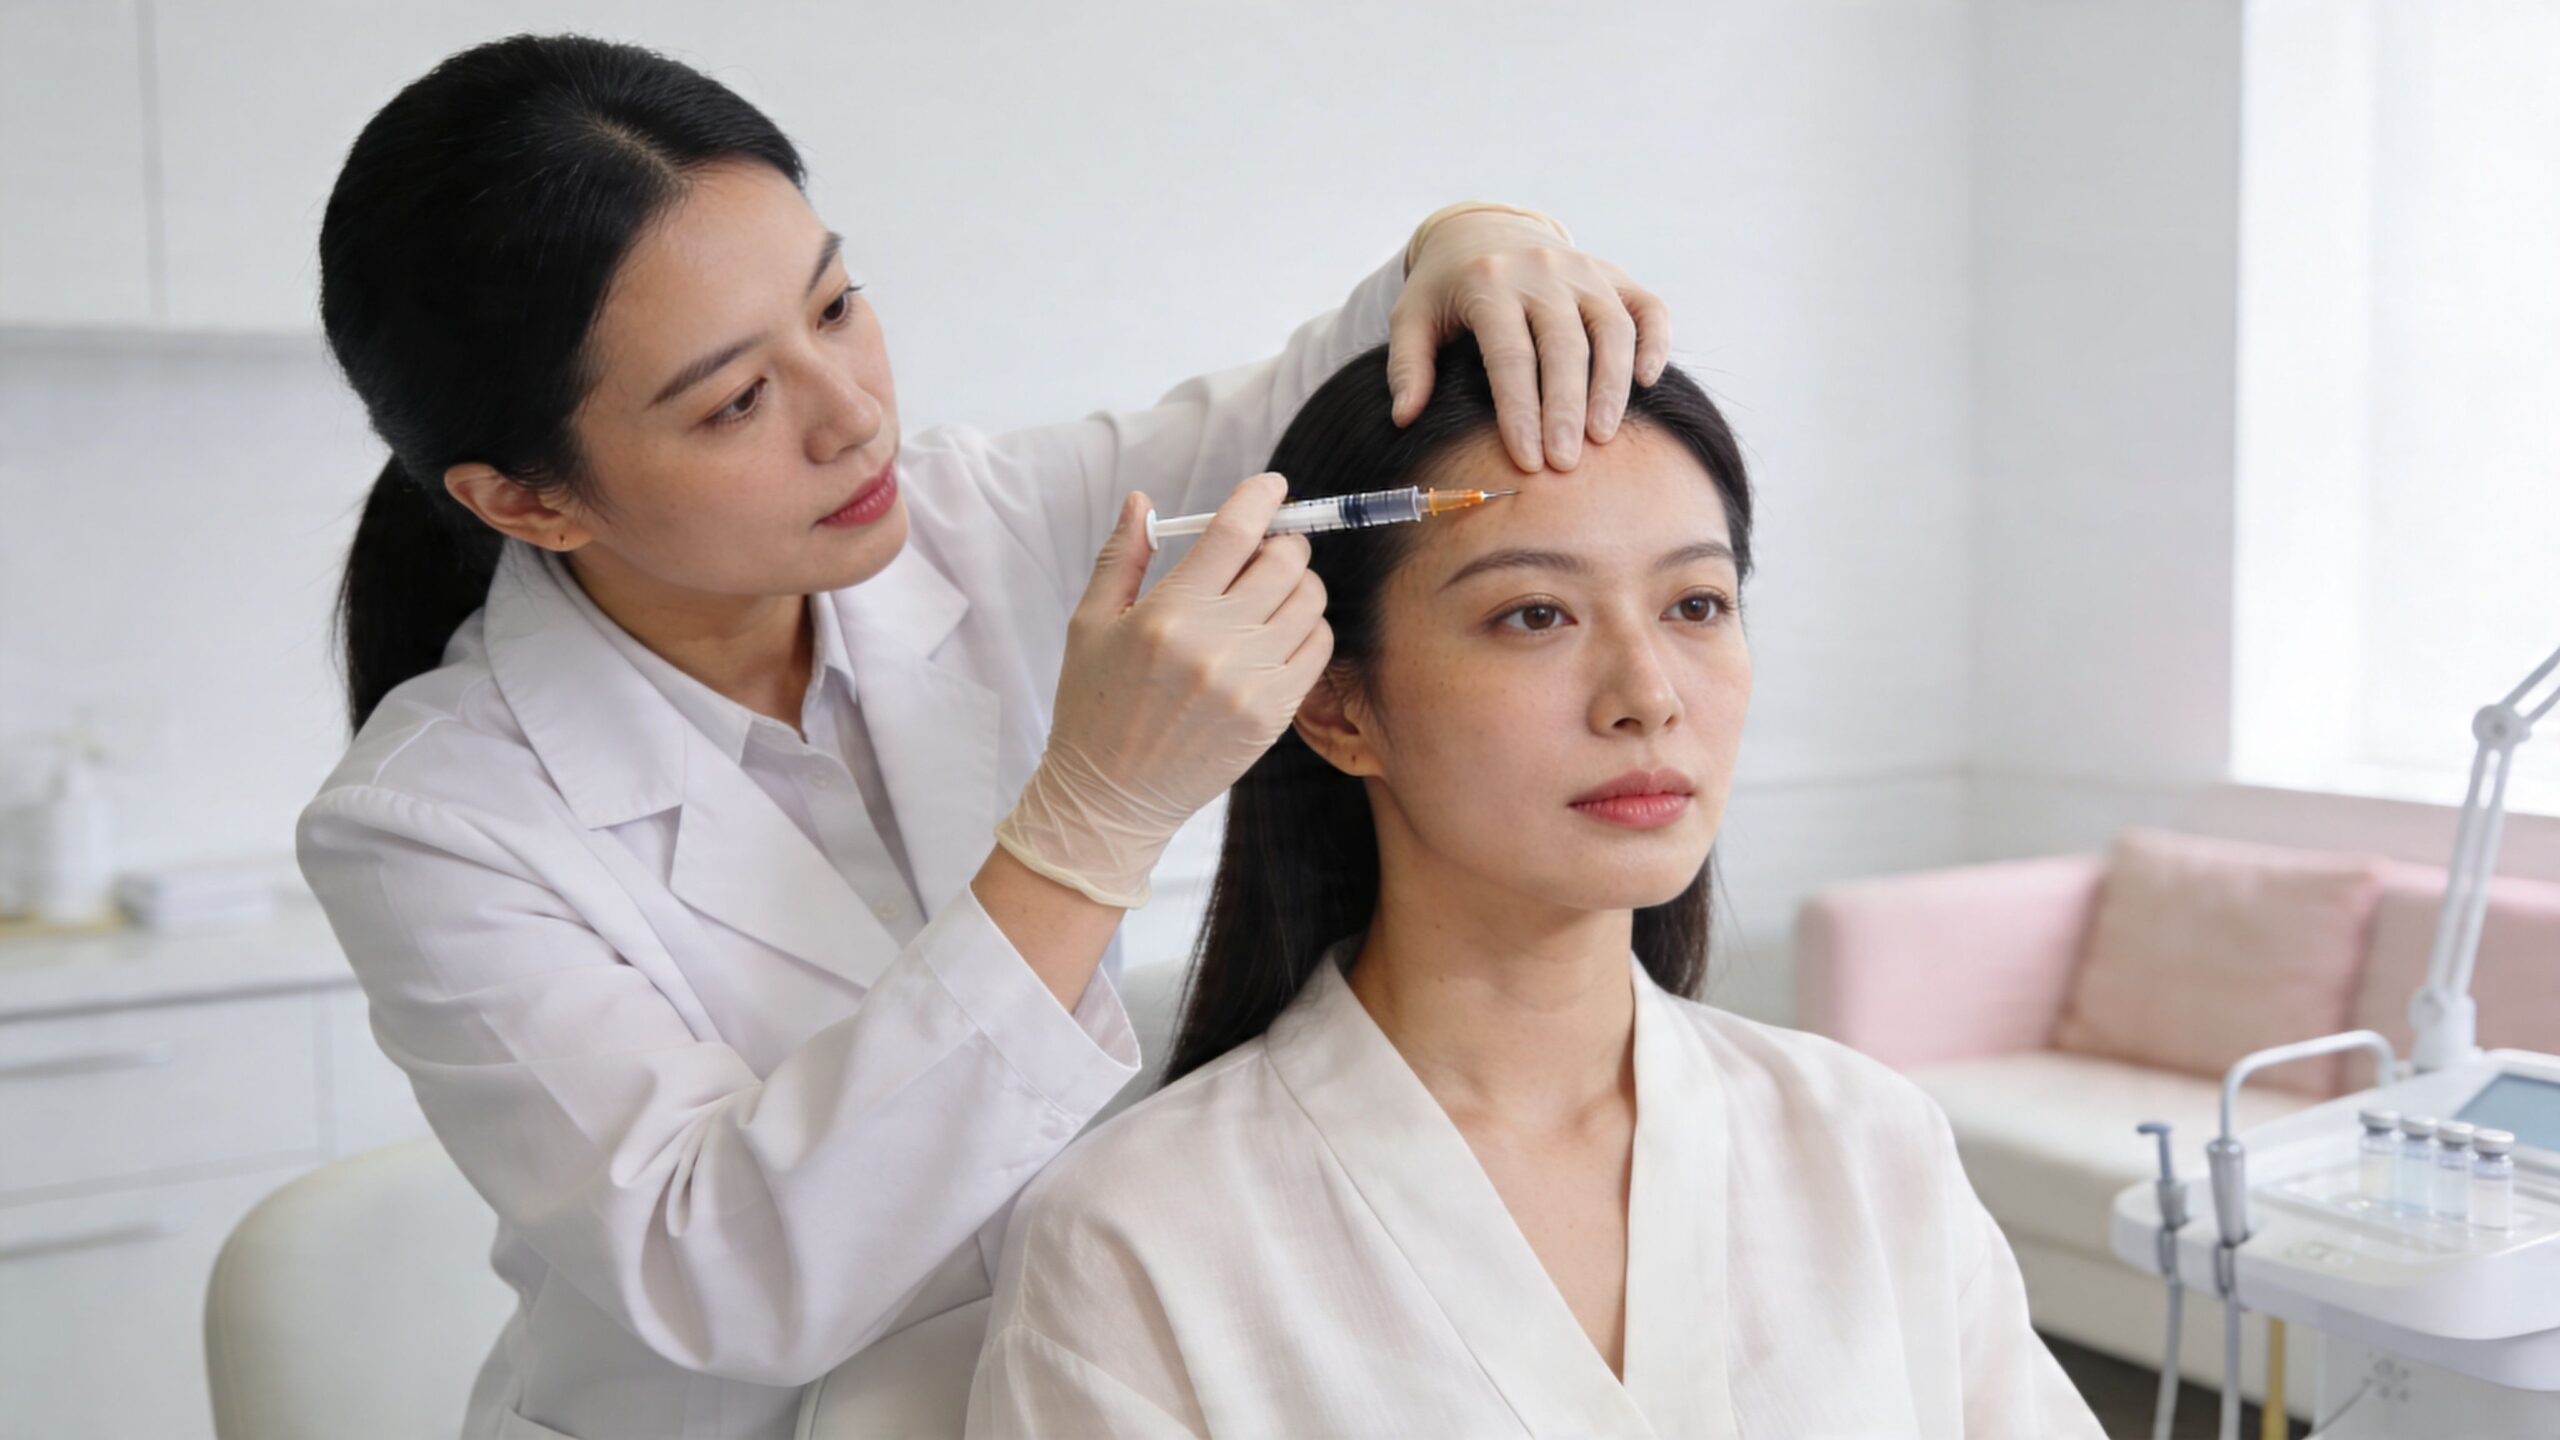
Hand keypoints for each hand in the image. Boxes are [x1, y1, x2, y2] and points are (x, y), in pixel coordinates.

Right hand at [994, 474, 1329, 907]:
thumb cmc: (1094, 706)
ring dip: (1298, 585)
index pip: (1235, 532)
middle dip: (1280, 542)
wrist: (1109, 797)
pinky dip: (1309, 629)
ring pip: (1310, 601)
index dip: (1261, 497)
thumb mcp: (1089, 624)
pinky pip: (1320, 648)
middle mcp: (1216, 644)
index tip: (1271, 487)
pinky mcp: (1273, 715)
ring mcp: (1251, 682)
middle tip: (1263, 552)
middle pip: (1285, 560)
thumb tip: (1144, 500)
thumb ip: (1121, 556)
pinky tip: (1279, 634)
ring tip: (1269, 595)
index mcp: (1168, 613)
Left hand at [1391, 208, 1670, 472]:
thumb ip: (1407, 365)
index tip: (1527, 461)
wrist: (1482, 229)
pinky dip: (1655, 342)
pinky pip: (1647, 307)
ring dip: (1611, 385)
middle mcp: (1541, 270)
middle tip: (1567, 463)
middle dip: (1566, 409)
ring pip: (1611, 328)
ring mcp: (1583, 270)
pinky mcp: (1614, 274)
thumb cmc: (1445, 287)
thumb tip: (1405, 417)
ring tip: (1603, 436)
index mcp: (1489, 282)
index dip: (1520, 411)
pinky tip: (1646, 381)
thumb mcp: (1412, 316)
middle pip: (1564, 346)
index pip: (1510, 355)